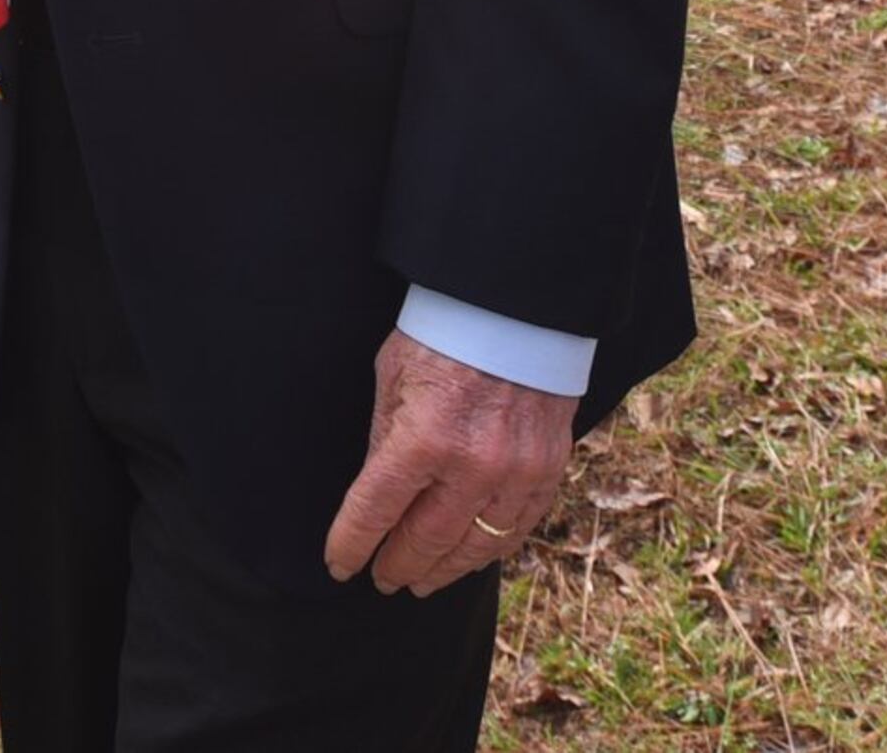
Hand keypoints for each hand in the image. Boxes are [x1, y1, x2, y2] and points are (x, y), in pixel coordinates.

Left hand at [321, 328, 577, 596]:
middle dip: (397, 565)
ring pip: (474, 547)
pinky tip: (470, 556)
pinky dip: (489, 550)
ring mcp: (516, 473)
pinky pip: (517, 529)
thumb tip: (377, 498)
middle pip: (425, 541)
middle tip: (382, 580)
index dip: (352, 546)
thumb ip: (384, 441)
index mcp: (423, 439)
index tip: (339, 565)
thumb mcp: (392, 378)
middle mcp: (473, 466)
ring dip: (443, 570)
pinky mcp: (547, 470)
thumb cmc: (442, 333)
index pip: (375, 513)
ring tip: (421, 580)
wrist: (515, 306)